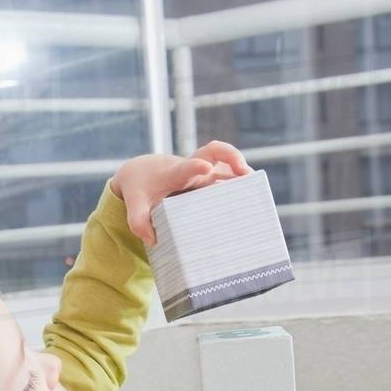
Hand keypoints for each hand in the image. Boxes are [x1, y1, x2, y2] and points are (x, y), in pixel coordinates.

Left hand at [110, 142, 252, 245]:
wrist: (142, 171)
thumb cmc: (141, 188)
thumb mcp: (134, 204)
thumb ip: (138, 221)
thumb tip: (152, 239)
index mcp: (174, 173)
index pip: (186, 166)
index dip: (196, 166)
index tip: (206, 168)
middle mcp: (192, 168)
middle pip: (214, 151)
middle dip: (231, 156)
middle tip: (244, 172)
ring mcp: (203, 172)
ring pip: (225, 162)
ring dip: (241, 168)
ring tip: (256, 185)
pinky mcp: (209, 178)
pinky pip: (228, 175)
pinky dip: (240, 181)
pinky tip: (252, 195)